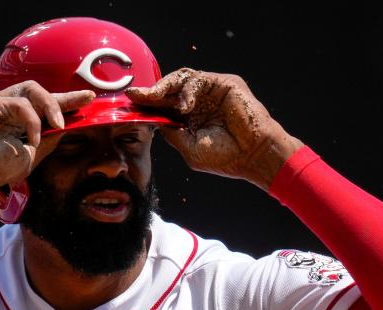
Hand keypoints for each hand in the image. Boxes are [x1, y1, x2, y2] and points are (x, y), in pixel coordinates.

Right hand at [0, 82, 94, 194]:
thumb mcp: (30, 156)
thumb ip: (46, 141)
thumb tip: (65, 130)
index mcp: (18, 121)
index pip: (45, 106)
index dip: (67, 102)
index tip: (89, 100)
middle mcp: (9, 109)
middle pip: (41, 91)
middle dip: (65, 96)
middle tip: (85, 100)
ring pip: (33, 90)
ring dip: (50, 106)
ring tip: (59, 125)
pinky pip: (20, 104)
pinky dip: (31, 121)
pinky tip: (33, 138)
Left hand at [126, 68, 302, 189]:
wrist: (253, 155)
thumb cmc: (225, 157)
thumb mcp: (189, 148)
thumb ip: (171, 133)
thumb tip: (151, 120)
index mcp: (189, 120)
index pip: (163, 107)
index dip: (146, 104)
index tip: (129, 103)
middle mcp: (198, 104)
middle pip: (168, 91)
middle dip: (150, 92)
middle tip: (135, 95)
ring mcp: (210, 93)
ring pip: (181, 80)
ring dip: (165, 88)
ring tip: (155, 97)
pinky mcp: (223, 84)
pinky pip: (199, 79)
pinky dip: (188, 90)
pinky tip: (184, 105)